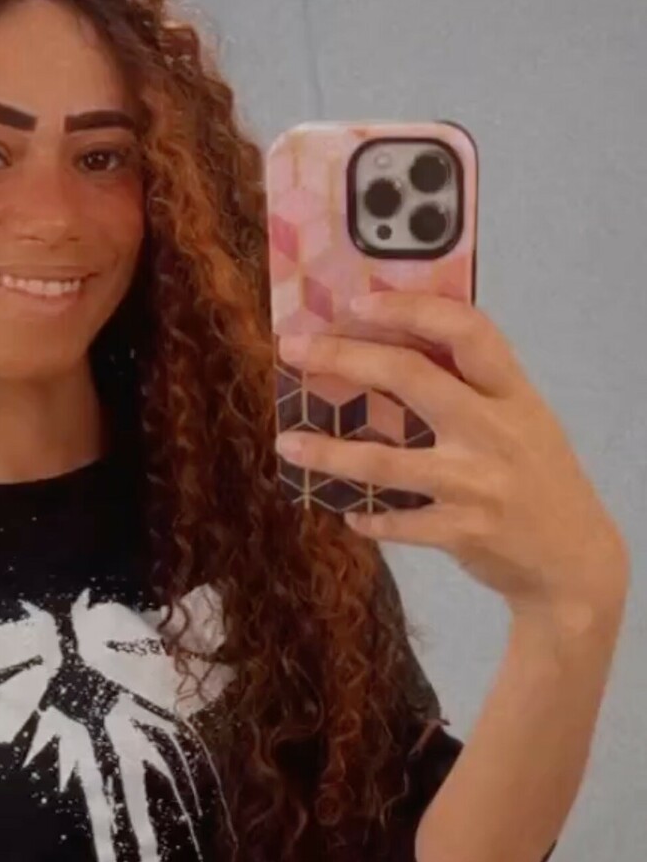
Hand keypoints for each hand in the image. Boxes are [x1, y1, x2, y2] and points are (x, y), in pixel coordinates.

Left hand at [276, 292, 628, 617]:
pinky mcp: (462, 532)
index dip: (411, 308)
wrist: (574, 560)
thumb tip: (393, 347)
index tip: (359, 301)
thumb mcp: (524, 420)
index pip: (466, 330)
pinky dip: (368, 517)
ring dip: (329, 452)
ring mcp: (477, 483)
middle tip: (294, 348)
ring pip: (386, 461)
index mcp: (512, 393)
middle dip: (345, 357)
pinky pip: (397, 521)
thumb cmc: (538, 479)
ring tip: (287, 443)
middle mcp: (495, 430)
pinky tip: (347, 512)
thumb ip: (474, 387)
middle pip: (411, 377)